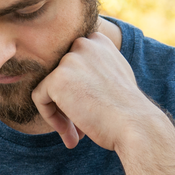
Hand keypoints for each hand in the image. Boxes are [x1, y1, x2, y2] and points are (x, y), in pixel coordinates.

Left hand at [32, 31, 158, 150]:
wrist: (135, 126)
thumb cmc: (128, 110)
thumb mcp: (115, 76)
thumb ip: (95, 67)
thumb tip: (73, 75)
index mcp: (97, 40)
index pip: (71, 63)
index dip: (76, 89)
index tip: (88, 108)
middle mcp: (83, 43)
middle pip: (59, 75)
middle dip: (66, 101)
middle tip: (81, 126)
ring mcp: (69, 59)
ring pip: (48, 88)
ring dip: (61, 112)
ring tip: (77, 134)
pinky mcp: (57, 78)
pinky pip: (39, 98)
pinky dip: (50, 117)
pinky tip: (70, 133)